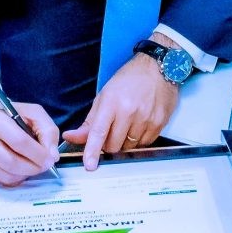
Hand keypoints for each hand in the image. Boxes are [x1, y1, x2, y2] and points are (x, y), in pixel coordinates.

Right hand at [0, 85, 59, 185]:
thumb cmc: (11, 114)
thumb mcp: (34, 113)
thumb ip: (48, 131)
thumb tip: (52, 156)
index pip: (19, 142)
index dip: (38, 154)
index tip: (50, 159)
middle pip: (12, 163)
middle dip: (33, 168)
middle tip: (45, 166)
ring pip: (6, 175)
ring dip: (25, 175)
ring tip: (33, 166)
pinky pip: (0, 180)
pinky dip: (14, 178)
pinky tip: (20, 168)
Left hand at [65, 54, 179, 168]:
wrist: (158, 67)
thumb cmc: (129, 80)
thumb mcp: (104, 95)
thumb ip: (89, 121)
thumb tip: (72, 137)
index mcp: (111, 103)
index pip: (98, 132)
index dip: (92, 150)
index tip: (89, 165)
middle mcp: (129, 111)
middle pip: (113, 145)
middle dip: (109, 144)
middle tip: (112, 131)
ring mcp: (146, 118)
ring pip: (129, 147)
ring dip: (125, 142)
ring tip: (128, 124)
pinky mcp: (159, 123)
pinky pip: (144, 144)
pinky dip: (139, 140)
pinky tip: (140, 124)